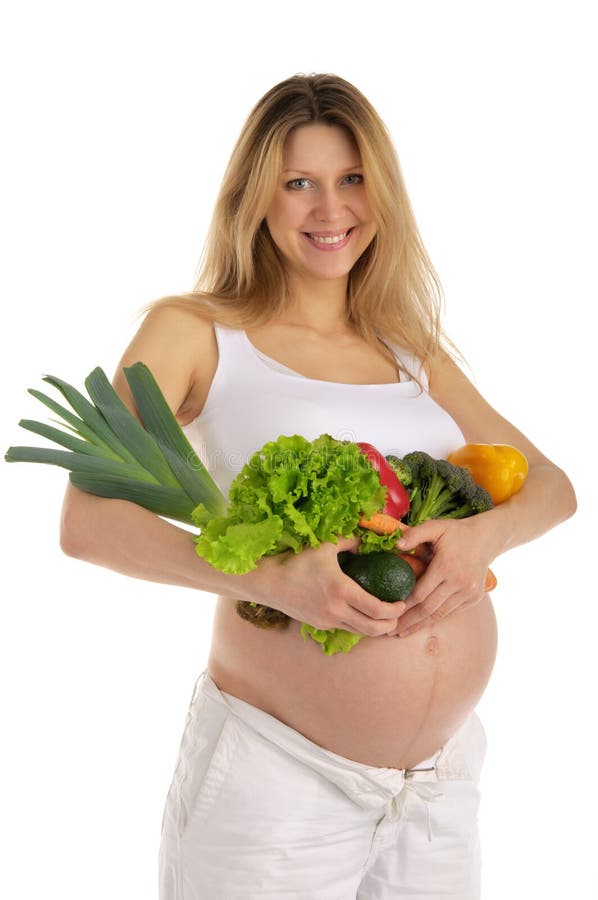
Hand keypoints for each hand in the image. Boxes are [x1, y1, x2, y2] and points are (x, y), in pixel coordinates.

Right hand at [242, 536, 406, 635]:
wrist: (269, 582)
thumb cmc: (296, 561)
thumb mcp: (325, 545)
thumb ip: (349, 541)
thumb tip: (366, 541)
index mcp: (341, 590)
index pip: (377, 609)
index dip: (394, 610)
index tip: (402, 602)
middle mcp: (336, 610)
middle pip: (373, 629)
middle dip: (390, 625)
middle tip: (398, 614)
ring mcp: (328, 621)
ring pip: (360, 632)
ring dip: (376, 628)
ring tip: (385, 617)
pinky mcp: (320, 625)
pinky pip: (346, 627)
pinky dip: (359, 624)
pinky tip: (362, 614)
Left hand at [387, 518, 492, 636]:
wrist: (486, 538)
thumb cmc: (455, 532)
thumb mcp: (435, 526)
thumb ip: (414, 534)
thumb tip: (396, 545)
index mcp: (446, 566)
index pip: (421, 592)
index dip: (404, 605)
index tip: (389, 613)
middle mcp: (459, 582)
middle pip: (429, 608)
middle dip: (409, 621)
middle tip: (391, 631)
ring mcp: (469, 592)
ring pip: (440, 614)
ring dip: (421, 625)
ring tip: (403, 633)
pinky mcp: (475, 597)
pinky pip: (451, 612)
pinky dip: (436, 619)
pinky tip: (421, 625)